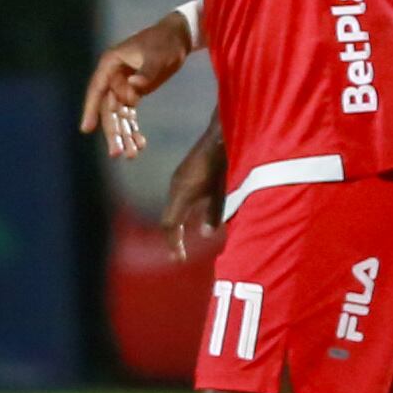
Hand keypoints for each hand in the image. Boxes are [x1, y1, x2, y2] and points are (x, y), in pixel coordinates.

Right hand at [77, 13, 193, 160]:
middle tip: (117, 154)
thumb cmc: (165, 42)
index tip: (86, 129)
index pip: (97, 89)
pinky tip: (141, 144)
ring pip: (119, 115)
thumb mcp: (158, 57)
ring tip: (132, 155)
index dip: (90, 109)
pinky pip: (130, 114)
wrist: (179, 37)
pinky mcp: (133, 91)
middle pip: (108, 108)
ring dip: (124, 135)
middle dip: (113, 131)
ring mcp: (122, 85)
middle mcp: (112, 76)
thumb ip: (146, 73)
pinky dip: (134, 129)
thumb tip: (134, 88)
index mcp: (111, 63)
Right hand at [162, 128, 226, 259]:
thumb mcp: (222, 190)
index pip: (170, 224)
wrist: (223, 132)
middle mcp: (175, 186)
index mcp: (182, 192)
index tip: (179, 259)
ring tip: (183, 241)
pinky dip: (181, 212)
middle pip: (168, 218)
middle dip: (173, 238)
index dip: (174, 243)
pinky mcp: (184, 173)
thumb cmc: (224, 161)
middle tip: (179, 255)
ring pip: (173, 208)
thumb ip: (214, 213)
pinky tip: (192, 217)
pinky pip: (178, 198)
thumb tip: (205, 234)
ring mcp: (178, 178)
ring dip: (177, 225)